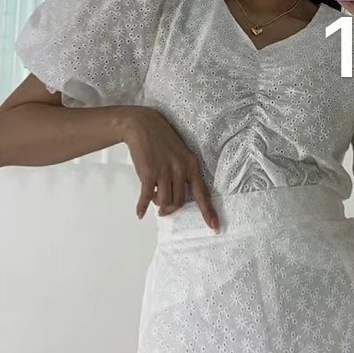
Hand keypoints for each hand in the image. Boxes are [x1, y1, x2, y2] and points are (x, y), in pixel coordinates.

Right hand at [118, 107, 218, 230]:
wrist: (143, 125)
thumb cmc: (162, 140)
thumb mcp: (180, 154)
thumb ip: (182, 173)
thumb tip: (175, 196)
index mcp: (192, 165)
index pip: (203, 194)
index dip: (208, 212)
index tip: (214, 227)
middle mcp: (180, 170)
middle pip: (180, 202)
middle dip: (171, 208)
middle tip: (163, 208)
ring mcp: (164, 172)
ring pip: (164, 202)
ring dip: (158, 204)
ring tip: (153, 197)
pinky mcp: (149, 173)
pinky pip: (146, 197)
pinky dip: (142, 207)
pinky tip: (140, 213)